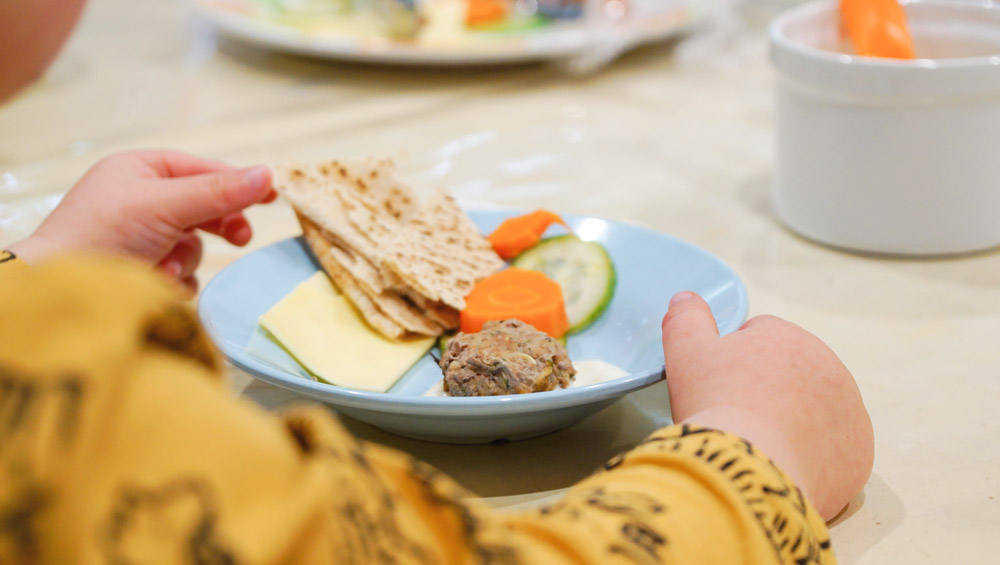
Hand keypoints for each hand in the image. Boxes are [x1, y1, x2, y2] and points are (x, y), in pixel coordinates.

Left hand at [8, 150, 275, 292]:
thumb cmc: (101, 234)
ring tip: (165, 268)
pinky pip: (181, 271)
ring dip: (186, 259)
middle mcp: (140, 200)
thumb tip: (267, 175)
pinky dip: (176, 279)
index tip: (272, 195)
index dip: (237, 182)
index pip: (202, 169)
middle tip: (239, 238)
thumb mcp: (165, 205)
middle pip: (203, 207)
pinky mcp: (142, 268)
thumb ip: (218, 192)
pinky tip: (159, 283)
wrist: (60, 288)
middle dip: (216, 225)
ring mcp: (141, 236)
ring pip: (194, 244)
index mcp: (139, 170)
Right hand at [661, 291, 873, 519]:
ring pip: (815, 412)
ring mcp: (849, 412)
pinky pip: (833, 450)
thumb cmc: (717, 406)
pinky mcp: (858, 453)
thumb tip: (686, 299)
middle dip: (767, 391)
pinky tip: (784, 465)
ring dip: (792, 423)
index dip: (733, 364)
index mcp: (789, 337)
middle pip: (790, 376)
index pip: (759, 340)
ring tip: (760, 445)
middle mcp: (829, 367)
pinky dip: (812, 457)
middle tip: (738, 418)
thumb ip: (686, 318)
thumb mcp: (686, 351)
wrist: (748, 470)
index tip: (720, 388)